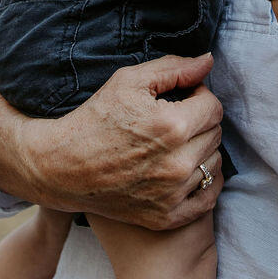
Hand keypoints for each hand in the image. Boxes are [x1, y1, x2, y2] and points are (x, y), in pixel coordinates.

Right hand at [0, 52, 224, 229]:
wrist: (62, 168)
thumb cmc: (94, 119)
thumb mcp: (129, 81)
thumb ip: (174, 69)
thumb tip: (208, 61)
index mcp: (171, 127)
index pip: (214, 108)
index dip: (200, 97)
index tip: (182, 99)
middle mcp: (177, 164)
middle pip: (216, 135)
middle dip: (200, 122)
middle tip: (174, 120)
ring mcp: (172, 194)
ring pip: (214, 164)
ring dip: (202, 150)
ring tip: (174, 144)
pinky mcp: (167, 217)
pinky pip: (208, 197)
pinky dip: (203, 182)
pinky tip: (183, 169)